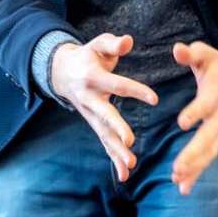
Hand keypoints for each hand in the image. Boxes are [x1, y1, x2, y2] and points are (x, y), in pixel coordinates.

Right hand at [50, 33, 158, 180]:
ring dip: (116, 151)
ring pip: (104, 134)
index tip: (154, 99)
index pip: (117, 85)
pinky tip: (125, 175)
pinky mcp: (93, 123)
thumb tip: (128, 41)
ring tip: (131, 165)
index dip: (135, 91)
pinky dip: (113, 159)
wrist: (62, 71)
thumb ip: (113, 44)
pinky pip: (103, 142)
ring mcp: (89, 114)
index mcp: (93, 77)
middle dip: (116, 129)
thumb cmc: (88, 55)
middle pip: (105, 115)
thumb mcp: (98, 44)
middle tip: (130, 141)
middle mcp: (89, 99)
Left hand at [171, 41, 217, 195]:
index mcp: (216, 95)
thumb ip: (192, 53)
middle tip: (177, 168)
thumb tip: (178, 49)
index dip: (195, 113)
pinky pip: (210, 156)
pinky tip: (184, 188)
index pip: (205, 106)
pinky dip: (198, 172)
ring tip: (178, 182)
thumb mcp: (207, 54)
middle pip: (208, 138)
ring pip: (210, 152)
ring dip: (195, 168)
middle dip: (193, 154)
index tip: (182, 123)